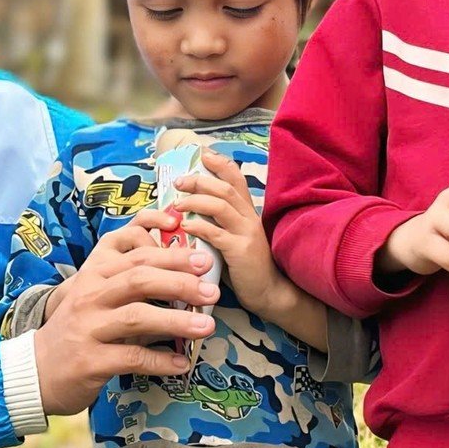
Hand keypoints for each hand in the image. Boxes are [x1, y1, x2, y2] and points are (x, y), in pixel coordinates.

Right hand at [32, 212, 218, 415]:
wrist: (36, 369)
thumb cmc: (77, 329)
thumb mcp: (96, 295)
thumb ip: (130, 282)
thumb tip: (183, 276)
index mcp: (94, 274)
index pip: (135, 254)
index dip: (171, 254)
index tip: (202, 258)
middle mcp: (90, 296)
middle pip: (139, 279)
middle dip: (180, 282)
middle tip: (212, 291)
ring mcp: (88, 328)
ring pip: (137, 317)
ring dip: (176, 321)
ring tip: (207, 326)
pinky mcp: (90, 361)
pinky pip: (132, 357)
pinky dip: (160, 361)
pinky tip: (181, 363)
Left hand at [162, 149, 294, 318]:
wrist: (270, 292)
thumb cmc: (247, 267)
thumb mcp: (235, 239)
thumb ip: (219, 224)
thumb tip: (190, 214)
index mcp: (248, 212)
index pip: (237, 179)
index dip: (220, 163)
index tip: (202, 154)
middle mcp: (250, 217)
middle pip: (225, 188)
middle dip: (199, 181)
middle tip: (178, 182)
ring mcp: (247, 233)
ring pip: (221, 205)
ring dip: (195, 200)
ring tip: (177, 203)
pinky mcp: (241, 251)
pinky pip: (217, 233)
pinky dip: (199, 227)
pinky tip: (186, 226)